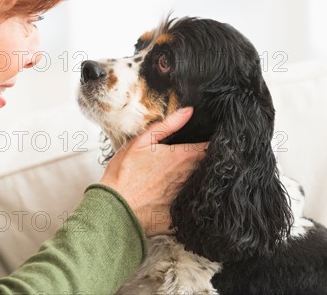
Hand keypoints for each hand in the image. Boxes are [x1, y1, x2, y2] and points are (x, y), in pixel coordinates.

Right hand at [99, 107, 206, 235]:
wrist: (115, 207)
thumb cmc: (124, 174)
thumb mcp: (141, 142)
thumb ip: (167, 125)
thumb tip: (188, 111)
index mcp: (182, 157)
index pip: (210, 147)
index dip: (211, 143)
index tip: (207, 141)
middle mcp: (189, 177)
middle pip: (209, 166)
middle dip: (206, 161)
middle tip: (193, 158)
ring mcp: (186, 196)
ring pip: (201, 184)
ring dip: (197, 179)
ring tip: (181, 176)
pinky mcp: (181, 214)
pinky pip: (191, 205)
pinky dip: (190, 201)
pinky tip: (177, 198)